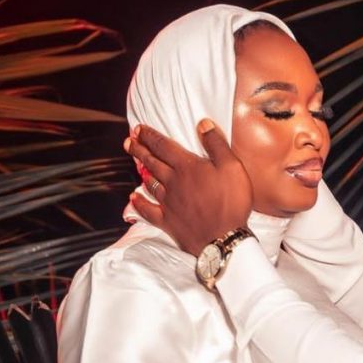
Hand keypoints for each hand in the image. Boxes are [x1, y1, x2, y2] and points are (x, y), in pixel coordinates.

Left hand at [124, 119, 252, 255]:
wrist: (224, 239)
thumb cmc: (231, 202)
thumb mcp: (232, 167)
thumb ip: (216, 144)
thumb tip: (202, 124)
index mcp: (187, 167)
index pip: (163, 146)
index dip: (150, 136)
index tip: (139, 129)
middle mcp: (173, 182)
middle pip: (152, 162)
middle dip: (140, 149)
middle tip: (129, 141)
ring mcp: (168, 203)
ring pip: (149, 182)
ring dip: (140, 170)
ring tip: (134, 161)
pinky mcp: (167, 221)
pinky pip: (148, 210)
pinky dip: (139, 203)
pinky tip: (133, 198)